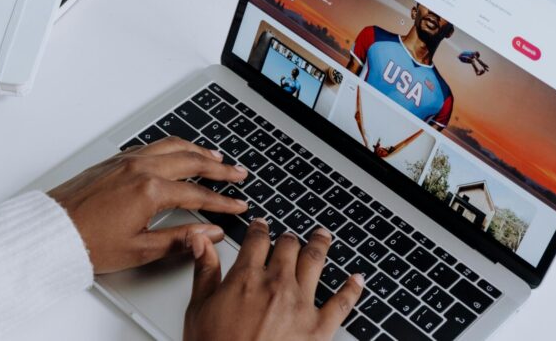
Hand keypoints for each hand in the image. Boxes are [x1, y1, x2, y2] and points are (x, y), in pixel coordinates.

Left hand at [48, 137, 248, 273]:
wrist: (52, 230)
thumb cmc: (88, 241)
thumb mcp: (139, 250)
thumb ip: (180, 239)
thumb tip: (209, 233)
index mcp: (150, 191)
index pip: (198, 194)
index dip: (222, 202)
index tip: (238, 205)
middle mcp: (141, 168)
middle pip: (191, 161)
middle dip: (219, 168)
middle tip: (238, 173)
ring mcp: (127, 161)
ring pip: (172, 146)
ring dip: (198, 150)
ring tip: (216, 156)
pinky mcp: (115, 160)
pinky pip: (152, 145)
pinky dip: (173, 146)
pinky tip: (178, 151)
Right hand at [184, 220, 363, 340]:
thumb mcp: (198, 309)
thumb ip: (204, 271)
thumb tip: (201, 242)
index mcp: (246, 278)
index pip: (256, 241)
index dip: (260, 229)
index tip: (262, 226)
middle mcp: (276, 285)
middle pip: (288, 247)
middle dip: (289, 238)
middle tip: (291, 237)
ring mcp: (300, 304)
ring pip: (315, 262)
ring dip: (320, 246)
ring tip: (323, 237)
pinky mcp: (319, 328)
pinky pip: (342, 303)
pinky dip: (352, 288)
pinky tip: (357, 279)